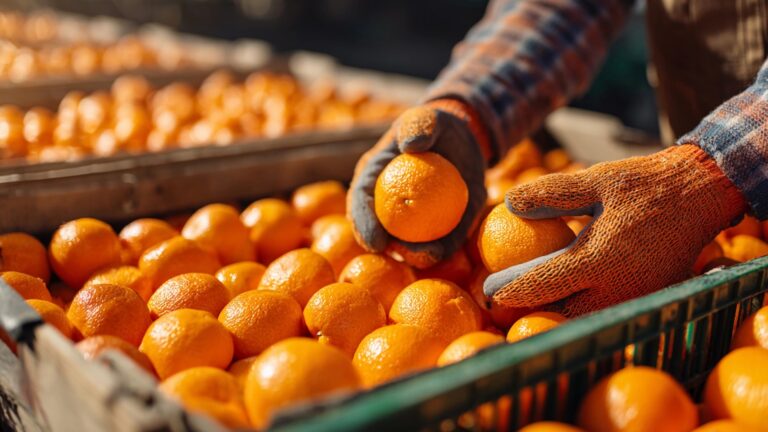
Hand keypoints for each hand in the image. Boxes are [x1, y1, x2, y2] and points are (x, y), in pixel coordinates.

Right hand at [348, 99, 488, 267]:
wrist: (460, 136)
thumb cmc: (434, 126)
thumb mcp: (426, 118)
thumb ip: (418, 125)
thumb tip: (410, 146)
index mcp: (372, 178)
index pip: (360, 202)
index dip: (362, 223)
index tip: (374, 240)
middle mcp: (386, 202)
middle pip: (379, 231)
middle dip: (387, 249)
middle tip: (402, 253)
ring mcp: (410, 217)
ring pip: (407, 243)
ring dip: (415, 255)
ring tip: (428, 255)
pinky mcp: (437, 223)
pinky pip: (437, 239)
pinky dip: (440, 248)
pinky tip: (445, 252)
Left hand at [483, 145, 746, 316]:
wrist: (699, 195)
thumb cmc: (643, 185)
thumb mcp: (595, 180)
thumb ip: (551, 193)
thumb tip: (508, 202)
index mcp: (601, 259)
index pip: (545, 284)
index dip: (512, 290)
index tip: (488, 290)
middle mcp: (618, 289)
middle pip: (561, 315)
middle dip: (530, 313)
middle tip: (500, 305)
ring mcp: (634, 299)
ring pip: (584, 320)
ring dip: (555, 316)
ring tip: (524, 305)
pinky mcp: (645, 300)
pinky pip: (605, 314)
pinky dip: (580, 311)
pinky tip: (561, 298)